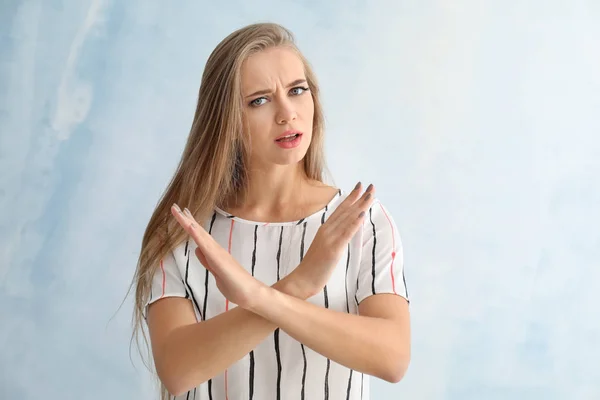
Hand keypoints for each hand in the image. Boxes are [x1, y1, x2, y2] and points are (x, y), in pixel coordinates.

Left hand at [170, 204, 266, 309]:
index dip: (189, 225)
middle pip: (198, 232)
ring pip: (200, 235)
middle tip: (174, 206)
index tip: (181, 214)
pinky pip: (206, 245)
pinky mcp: (219, 259)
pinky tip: (191, 226)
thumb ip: (207, 261)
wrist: (250, 294)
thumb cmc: (235, 285)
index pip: (198, 237)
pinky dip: (198, 235)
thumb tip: (197, 250)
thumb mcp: (215, 272)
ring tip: (180, 211)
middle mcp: (215, 250)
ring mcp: (217, 253)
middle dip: (185, 219)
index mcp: (213, 253)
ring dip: (189, 222)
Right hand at [289, 182, 375, 296]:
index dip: (351, 198)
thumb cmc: (313, 266)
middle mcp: (326, 230)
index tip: (360, 187)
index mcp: (324, 229)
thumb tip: (344, 230)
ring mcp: (329, 239)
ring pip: (347, 219)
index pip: (340, 210)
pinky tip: (362, 215)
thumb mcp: (324, 247)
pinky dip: (354, 223)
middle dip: (359, 198)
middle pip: (346, 211)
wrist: (302, 280)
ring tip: (370, 195)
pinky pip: (345, 234)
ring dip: (360, 206)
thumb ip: (333, 237)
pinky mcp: (333, 250)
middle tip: (371, 186)